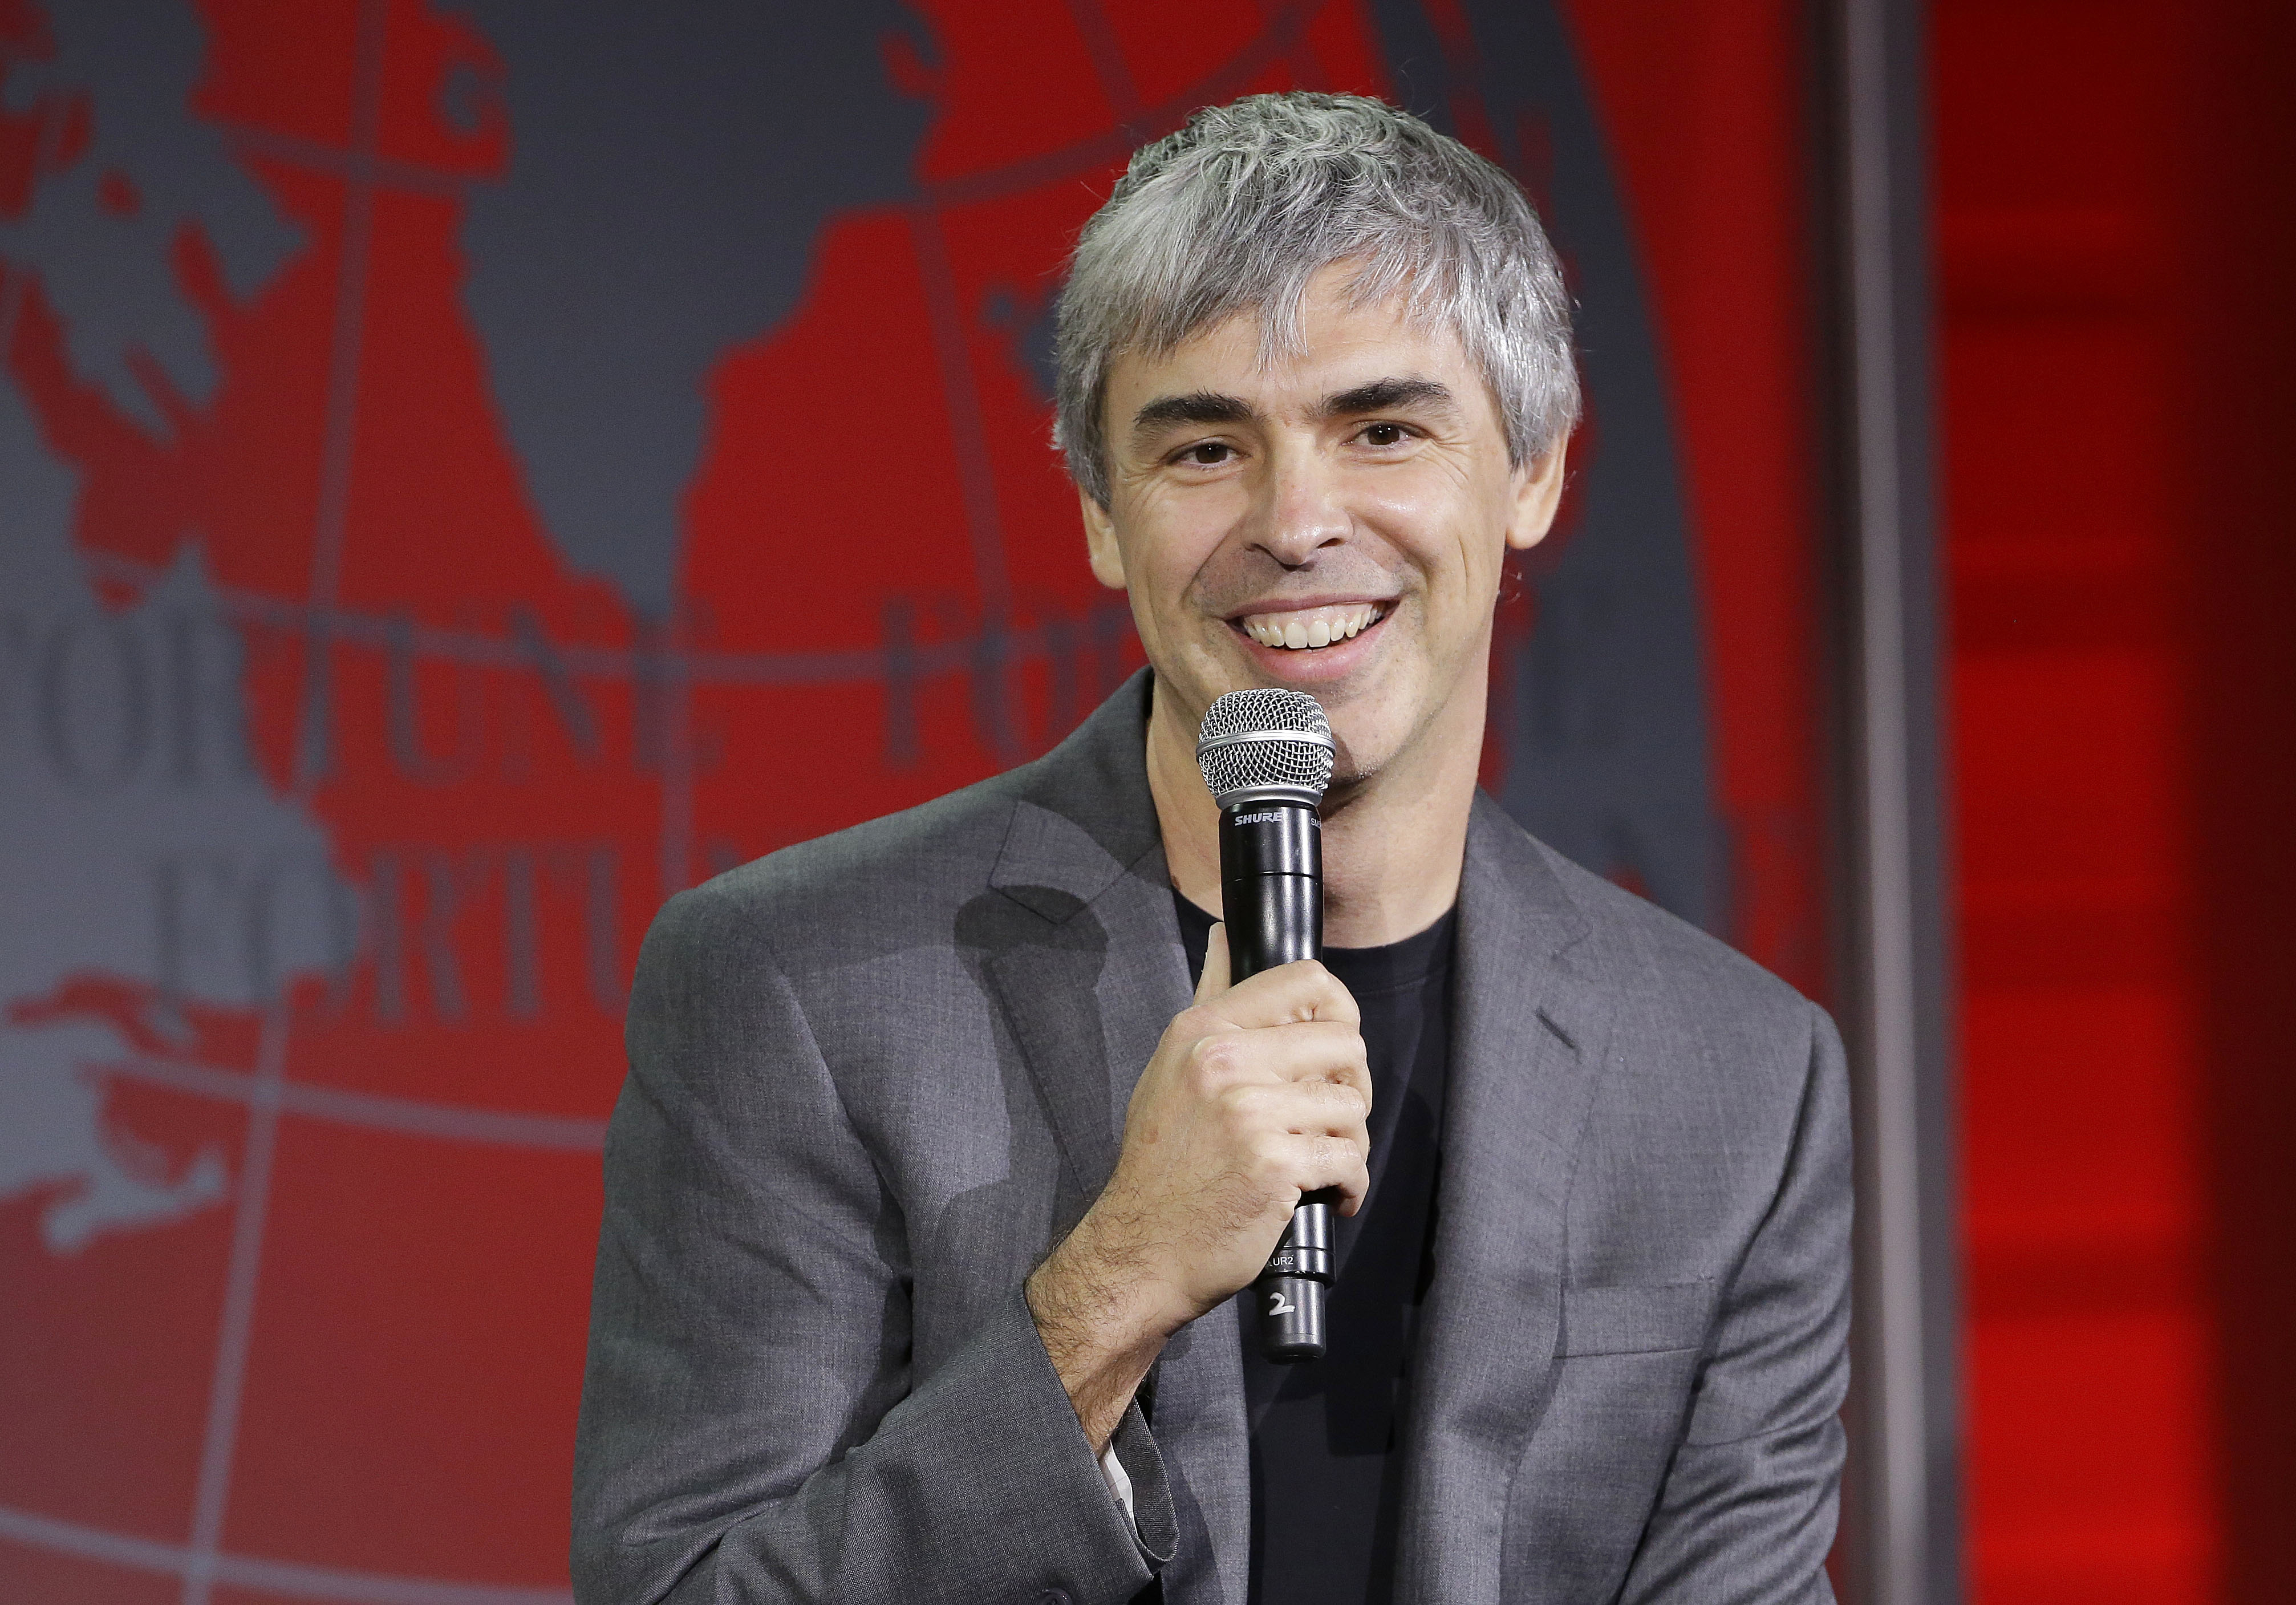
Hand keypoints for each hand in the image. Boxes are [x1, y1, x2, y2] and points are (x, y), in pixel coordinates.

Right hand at [1026, 924, 1369, 1446]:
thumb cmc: (1163, 1162)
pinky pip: (1350, 1159)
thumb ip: (1209, 997)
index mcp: (1204, 1029)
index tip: (1333, 1051)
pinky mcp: (1275, 1166)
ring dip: (1350, 1141)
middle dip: (1354, 1084)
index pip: (1307, 981)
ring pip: (1353, 1106)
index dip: (1339, 1013)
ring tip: (1323, 1162)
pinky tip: (1330, 1196)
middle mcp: (1224, 1061)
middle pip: (1346, 1042)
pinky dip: (1351, 1185)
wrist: (1142, 1249)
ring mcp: (1250, 1113)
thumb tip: (1223, 932)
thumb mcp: (1172, 1066)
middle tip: (1333, 1116)